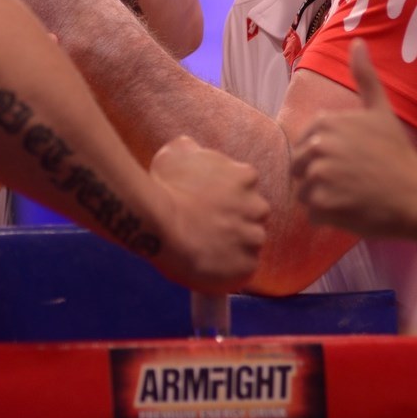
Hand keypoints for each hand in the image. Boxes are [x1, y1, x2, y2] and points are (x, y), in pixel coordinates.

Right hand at [148, 136, 267, 293]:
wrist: (159, 222)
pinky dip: (230, 271)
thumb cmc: (165, 186)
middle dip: (237, 223)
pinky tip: (210, 266)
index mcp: (246, 178)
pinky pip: (243, 271)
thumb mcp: (176, 154)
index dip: (229, 199)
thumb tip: (190, 147)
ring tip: (209, 250)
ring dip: (235, 248)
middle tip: (210, 229)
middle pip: (254, 217)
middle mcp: (257, 207)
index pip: (247, 188)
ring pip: (251, 245)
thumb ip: (191, 149)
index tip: (212, 206)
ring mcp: (253, 238)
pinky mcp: (246, 267)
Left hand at [290, 42, 416, 239]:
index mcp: (324, 123)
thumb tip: (357, 42)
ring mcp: (318, 176)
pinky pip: (313, 214)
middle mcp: (316, 146)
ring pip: (305, 192)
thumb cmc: (398, 153)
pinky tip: (353, 209)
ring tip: (354, 195)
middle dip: (321, 178)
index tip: (350, 162)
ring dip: (325, 198)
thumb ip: (364, 77)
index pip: (305, 145)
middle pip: (300, 168)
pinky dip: (330, 217)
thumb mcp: (380, 110)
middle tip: (352, 182)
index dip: (325, 157)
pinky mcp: (322, 206)